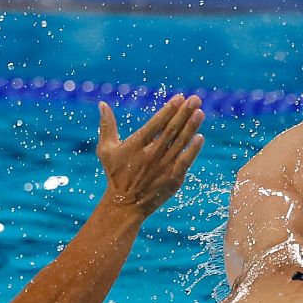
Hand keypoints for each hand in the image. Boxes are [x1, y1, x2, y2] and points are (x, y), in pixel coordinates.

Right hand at [96, 94, 204, 216]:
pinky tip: (200, 137)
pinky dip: (193, 149)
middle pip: (172, 130)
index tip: (180, 98)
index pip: (156, 124)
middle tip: (195, 99)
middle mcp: (152, 154)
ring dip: (191, 127)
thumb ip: (107, 126)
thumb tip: (102, 104)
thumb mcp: (106, 150)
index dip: (169, 110)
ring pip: (181, 143)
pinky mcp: (173, 178)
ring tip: (200, 112)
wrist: (124, 204)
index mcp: (137, 145)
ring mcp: (164, 167)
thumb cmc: (115, 174)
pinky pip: (186, 161)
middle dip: (184, 113)